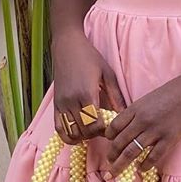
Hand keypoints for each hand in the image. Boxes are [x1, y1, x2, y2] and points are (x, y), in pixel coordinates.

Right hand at [52, 31, 125, 145]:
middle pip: (84, 131)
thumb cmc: (89, 57)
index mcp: (87, 94)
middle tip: (104, 128)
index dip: (105, 130)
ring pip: (71, 133)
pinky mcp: (55, 105)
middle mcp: (72, 101)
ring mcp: (61, 104)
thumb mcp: (108, 74)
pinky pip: (59, 128)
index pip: (95, 124)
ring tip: (92, 129)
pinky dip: (68, 135)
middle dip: (96, 134)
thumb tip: (125, 114)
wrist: (67, 45)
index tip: (112, 126)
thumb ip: (116, 96)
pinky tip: (78, 132)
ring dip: (83, 136)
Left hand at [102, 65, 180, 175]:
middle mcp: (142, 120)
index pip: (114, 126)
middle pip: (119, 142)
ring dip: (121, 164)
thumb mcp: (150, 98)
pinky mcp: (170, 139)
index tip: (109, 143)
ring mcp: (155, 131)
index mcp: (136, 108)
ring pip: (131, 152)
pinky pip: (152, 157)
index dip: (109, 138)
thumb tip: (130, 127)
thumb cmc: (175, 91)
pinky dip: (144, 165)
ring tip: (116, 171)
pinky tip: (141, 169)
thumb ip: (138, 112)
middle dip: (112, 156)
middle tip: (109, 164)